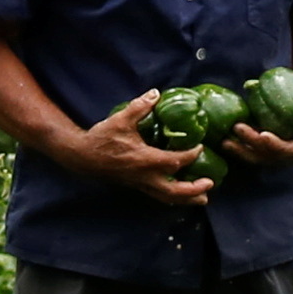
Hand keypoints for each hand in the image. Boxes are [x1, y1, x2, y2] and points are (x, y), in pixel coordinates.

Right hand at [78, 89, 219, 206]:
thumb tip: (156, 93)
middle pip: (174, 191)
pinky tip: (180, 196)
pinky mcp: (135, 186)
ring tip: (202, 199)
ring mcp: (139, 184)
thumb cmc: (102, 138)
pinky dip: (172, 198)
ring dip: (186, 199)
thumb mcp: (121, 119)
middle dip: (194, 190)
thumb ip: (140, 107)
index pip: (174, 162)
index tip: (201, 147)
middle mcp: (144, 176)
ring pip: (166, 198)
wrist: (82, 157)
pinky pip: (157, 196)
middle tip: (210, 184)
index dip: (190, 156)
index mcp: (144, 159)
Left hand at [220, 101, 292, 165]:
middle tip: (237, 127)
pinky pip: (250, 156)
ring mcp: (275, 159)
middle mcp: (286, 157)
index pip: (287, 149)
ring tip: (223, 141)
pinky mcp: (265, 157)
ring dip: (239, 151)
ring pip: (255, 159)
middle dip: (251, 141)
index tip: (263, 135)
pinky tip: (223, 142)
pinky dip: (237, 151)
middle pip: (266, 154)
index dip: (275, 144)